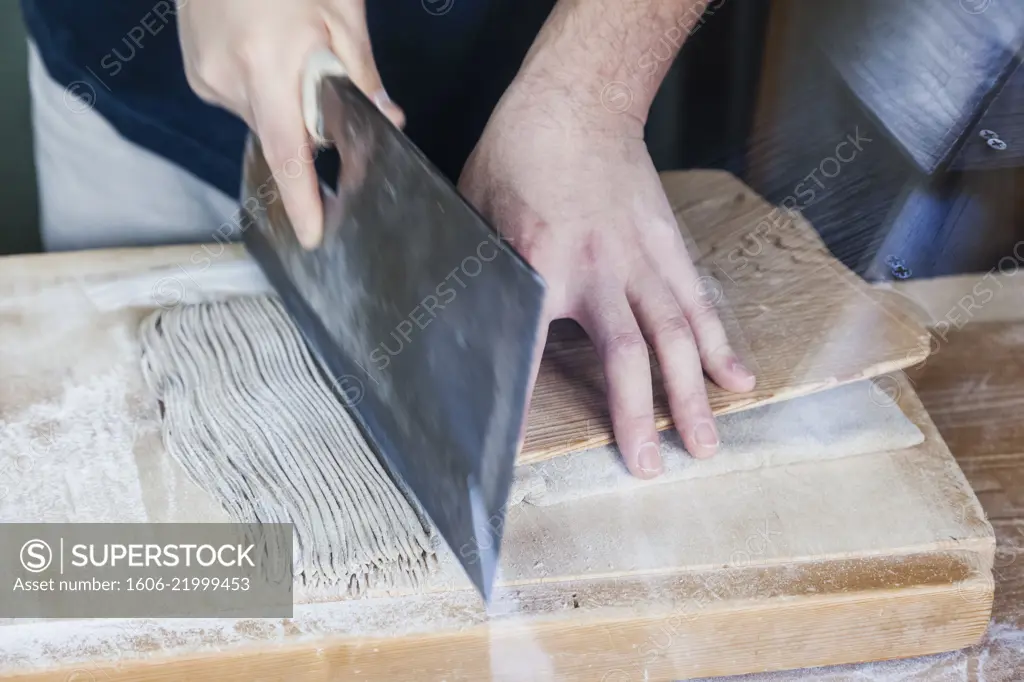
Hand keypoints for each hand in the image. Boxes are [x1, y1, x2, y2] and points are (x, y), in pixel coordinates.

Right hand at [177, 0, 402, 247]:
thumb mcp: (340, 12)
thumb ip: (361, 73)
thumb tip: (387, 119)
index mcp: (267, 64)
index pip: (289, 152)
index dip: (302, 199)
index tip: (311, 235)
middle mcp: (229, 78)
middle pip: (282, 136)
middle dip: (308, 124)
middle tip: (320, 75)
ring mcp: (207, 77)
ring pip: (264, 119)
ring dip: (285, 102)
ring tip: (285, 49)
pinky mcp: (197, 73)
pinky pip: (243, 101)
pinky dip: (263, 89)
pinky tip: (265, 51)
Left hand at [458, 84, 755, 477]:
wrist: (577, 99)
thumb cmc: (517, 154)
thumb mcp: (475, 213)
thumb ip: (482, 276)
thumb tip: (466, 330)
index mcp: (542, 264)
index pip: (533, 350)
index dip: (527, 405)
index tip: (519, 453)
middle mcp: (600, 269)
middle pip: (628, 356)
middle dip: (638, 416)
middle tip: (650, 468)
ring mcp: (643, 258)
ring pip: (677, 336)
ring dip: (692, 394)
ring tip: (706, 445)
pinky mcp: (669, 245)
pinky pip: (699, 301)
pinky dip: (720, 343)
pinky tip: (738, 379)